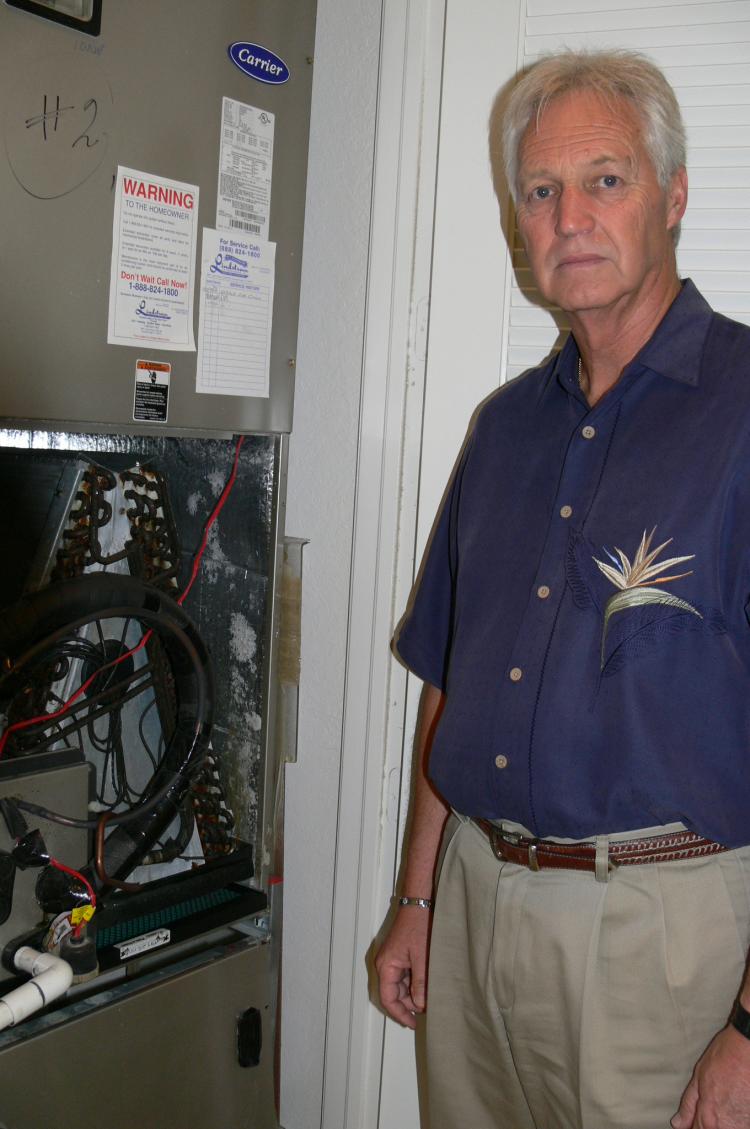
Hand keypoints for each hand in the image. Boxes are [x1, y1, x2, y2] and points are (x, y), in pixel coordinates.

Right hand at [374, 906, 431, 1029]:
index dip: (400, 1013)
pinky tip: (427, 986)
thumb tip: (421, 1005)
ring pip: (400, 986)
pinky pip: (405, 976)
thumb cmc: (419, 925)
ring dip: (412, 995)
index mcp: (386, 966)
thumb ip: (421, 983)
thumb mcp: (422, 957)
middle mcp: (386, 964)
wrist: (420, 903)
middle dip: (408, 1005)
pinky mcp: (401, 955)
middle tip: (426, 1011)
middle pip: (394, 993)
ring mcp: (393, 959)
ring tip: (429, 999)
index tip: (412, 1023)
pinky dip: (415, 984)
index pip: (388, 998)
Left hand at [672, 1025, 749, 1127]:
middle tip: (710, 1105)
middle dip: (707, 1125)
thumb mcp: (698, 1077)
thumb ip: (688, 1105)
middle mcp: (725, 1127)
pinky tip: (734, 1105)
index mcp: (707, 1118)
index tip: (690, 1122)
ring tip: (725, 1103)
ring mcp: (742, 1125)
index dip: (691, 1128)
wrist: (747, 1050)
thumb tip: (677, 1123)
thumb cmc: (722, 1059)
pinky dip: (736, 1120)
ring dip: (724, 1123)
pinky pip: (741, 1125)